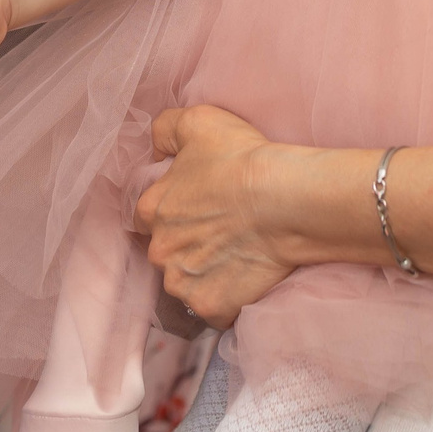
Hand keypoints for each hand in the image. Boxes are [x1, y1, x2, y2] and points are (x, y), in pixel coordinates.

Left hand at [136, 106, 294, 328]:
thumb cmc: (242, 159)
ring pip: (186, 284)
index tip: (198, 209)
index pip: (147, 216)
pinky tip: (246, 278)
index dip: (173, 212)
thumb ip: (164, 129)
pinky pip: (214, 310)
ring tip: (236, 256)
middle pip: (166, 253)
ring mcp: (183, 283)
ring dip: (204, 274)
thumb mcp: (198, 121)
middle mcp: (159, 250)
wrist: (285, 200)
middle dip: (187, 246)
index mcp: (150, 209)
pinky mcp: (211, 307)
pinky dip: (227, 299)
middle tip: (221, 233)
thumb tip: (154, 149)